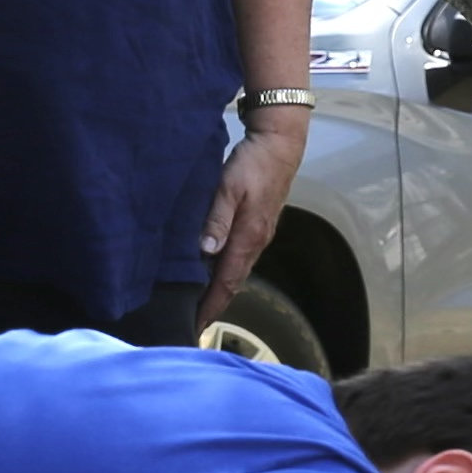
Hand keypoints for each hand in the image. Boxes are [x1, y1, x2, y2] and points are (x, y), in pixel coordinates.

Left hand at [200, 115, 306, 308]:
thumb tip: (205, 252)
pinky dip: (226, 272)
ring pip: (237, 271)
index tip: (195, 326)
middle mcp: (256, 242)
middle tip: (192, 322)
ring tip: (198, 302)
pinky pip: (240, 258)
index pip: (227, 283)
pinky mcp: (259, 226)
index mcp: (248, 238)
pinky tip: (212, 271)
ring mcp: (259, 235)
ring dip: (220, 289)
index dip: (211, 307)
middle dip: (214, 305)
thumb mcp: (229, 188)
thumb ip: (216, 220)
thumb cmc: (252, 164)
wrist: (280, 145)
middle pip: (233, 283)